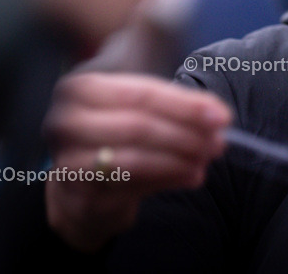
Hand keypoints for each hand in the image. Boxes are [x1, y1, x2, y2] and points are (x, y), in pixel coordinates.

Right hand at [43, 72, 231, 251]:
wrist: (79, 185)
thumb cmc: (114, 134)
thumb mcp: (137, 107)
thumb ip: (175, 106)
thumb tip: (216, 115)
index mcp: (80, 90)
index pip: (141, 94)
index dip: (185, 106)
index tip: (221, 116)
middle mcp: (65, 124)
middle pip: (138, 126)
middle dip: (186, 134)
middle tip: (218, 142)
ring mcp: (69, 162)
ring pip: (135, 159)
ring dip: (179, 160)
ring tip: (206, 160)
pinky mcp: (79, 197)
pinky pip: (132, 187)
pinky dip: (167, 180)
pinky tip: (191, 176)